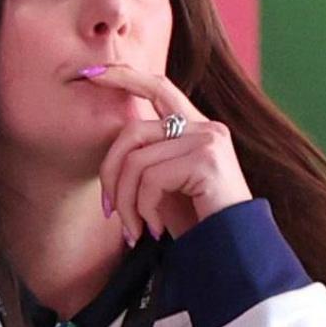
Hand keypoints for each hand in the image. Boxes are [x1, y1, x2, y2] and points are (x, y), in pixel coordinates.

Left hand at [83, 63, 250, 244]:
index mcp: (196, 127)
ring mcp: (209, 141)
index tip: (91, 73)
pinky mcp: (207, 161)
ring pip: (137, 161)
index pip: (157, 86)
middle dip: (109, 173)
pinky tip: (155, 230)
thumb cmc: (198, 222)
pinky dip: (144, 210)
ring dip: (126, 203)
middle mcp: (206, 127)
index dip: (123, 76)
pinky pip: (151, 180)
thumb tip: (109, 153)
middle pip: (132, 131)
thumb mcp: (167, 185)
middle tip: (110, 211)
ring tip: (135, 230)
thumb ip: (148, 158)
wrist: (233, 253)